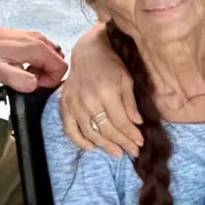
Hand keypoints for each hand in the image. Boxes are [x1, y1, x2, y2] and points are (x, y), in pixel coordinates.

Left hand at [0, 27, 66, 92]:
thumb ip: (20, 80)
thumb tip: (35, 85)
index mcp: (38, 47)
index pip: (61, 67)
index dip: (50, 81)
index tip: (34, 85)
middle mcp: (40, 39)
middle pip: (57, 62)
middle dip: (47, 76)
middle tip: (27, 81)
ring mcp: (34, 37)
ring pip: (50, 58)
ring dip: (41, 70)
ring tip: (21, 75)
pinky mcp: (28, 39)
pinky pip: (41, 54)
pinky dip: (36, 64)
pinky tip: (19, 67)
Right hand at [59, 24, 142, 157]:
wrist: (87, 52)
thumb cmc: (110, 63)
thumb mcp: (126, 78)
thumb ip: (130, 102)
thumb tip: (137, 123)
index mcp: (106, 92)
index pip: (120, 122)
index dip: (131, 135)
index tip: (140, 143)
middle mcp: (88, 100)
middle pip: (106, 130)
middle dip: (122, 143)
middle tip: (132, 152)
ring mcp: (74, 104)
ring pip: (90, 133)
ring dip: (105, 146)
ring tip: (117, 153)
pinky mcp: (64, 106)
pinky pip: (70, 130)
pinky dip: (80, 142)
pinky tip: (92, 148)